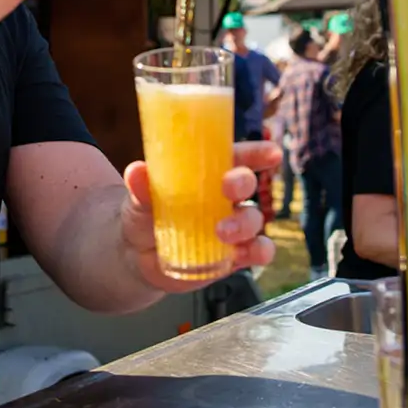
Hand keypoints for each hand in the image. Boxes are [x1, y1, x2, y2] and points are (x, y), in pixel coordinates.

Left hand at [119, 141, 280, 293]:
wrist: (136, 255)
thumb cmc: (143, 214)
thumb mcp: (138, 198)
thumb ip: (140, 186)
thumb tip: (136, 171)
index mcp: (205, 173)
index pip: (234, 155)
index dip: (255, 152)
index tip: (271, 152)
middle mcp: (224, 197)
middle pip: (246, 183)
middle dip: (243, 182)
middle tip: (229, 187)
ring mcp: (232, 226)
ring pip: (254, 218)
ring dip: (244, 222)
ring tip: (221, 231)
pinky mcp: (234, 255)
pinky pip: (259, 251)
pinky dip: (258, 252)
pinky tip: (243, 254)